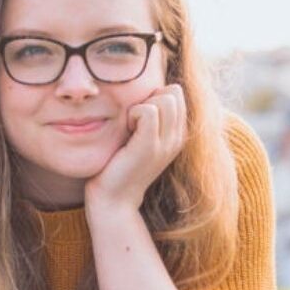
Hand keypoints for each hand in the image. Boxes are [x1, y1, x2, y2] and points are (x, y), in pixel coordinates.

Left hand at [84, 84, 187, 216]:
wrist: (113, 199)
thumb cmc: (118, 165)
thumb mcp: (137, 138)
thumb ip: (147, 117)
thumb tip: (145, 90)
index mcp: (177, 134)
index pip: (176, 92)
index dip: (153, 96)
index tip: (137, 118)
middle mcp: (177, 138)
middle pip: (173, 91)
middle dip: (149, 98)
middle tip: (132, 122)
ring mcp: (166, 142)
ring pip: (165, 97)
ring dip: (140, 106)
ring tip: (129, 128)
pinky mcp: (150, 146)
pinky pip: (149, 111)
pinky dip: (133, 113)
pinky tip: (126, 130)